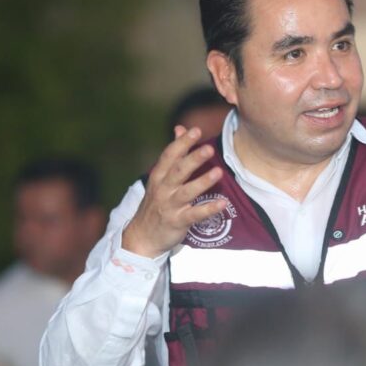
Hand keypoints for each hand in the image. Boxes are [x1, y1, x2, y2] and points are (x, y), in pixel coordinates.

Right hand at [122, 125, 225, 257]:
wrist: (142, 237)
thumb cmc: (156, 203)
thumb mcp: (159, 177)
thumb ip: (172, 154)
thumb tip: (180, 128)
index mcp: (159, 176)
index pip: (169, 155)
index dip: (182, 143)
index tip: (195, 131)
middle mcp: (163, 189)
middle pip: (178, 171)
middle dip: (193, 159)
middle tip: (209, 149)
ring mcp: (170, 206)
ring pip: (186, 192)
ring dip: (202, 182)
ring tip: (218, 172)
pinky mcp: (177, 222)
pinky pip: (194, 215)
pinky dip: (208, 209)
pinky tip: (223, 203)